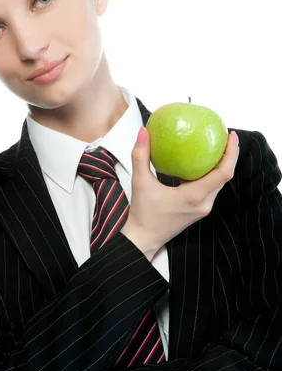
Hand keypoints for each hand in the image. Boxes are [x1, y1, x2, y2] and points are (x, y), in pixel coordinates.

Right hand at [122, 127, 239, 253]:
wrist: (144, 238)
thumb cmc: (143, 213)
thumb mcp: (140, 182)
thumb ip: (141, 155)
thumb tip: (144, 131)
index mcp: (194, 196)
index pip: (223, 173)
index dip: (231, 153)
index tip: (230, 135)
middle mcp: (204, 203)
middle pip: (225, 176)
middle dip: (229, 155)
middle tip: (223, 135)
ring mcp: (203, 208)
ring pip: (219, 183)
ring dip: (221, 164)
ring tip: (215, 145)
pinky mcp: (199, 209)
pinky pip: (210, 188)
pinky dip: (210, 173)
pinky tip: (200, 162)